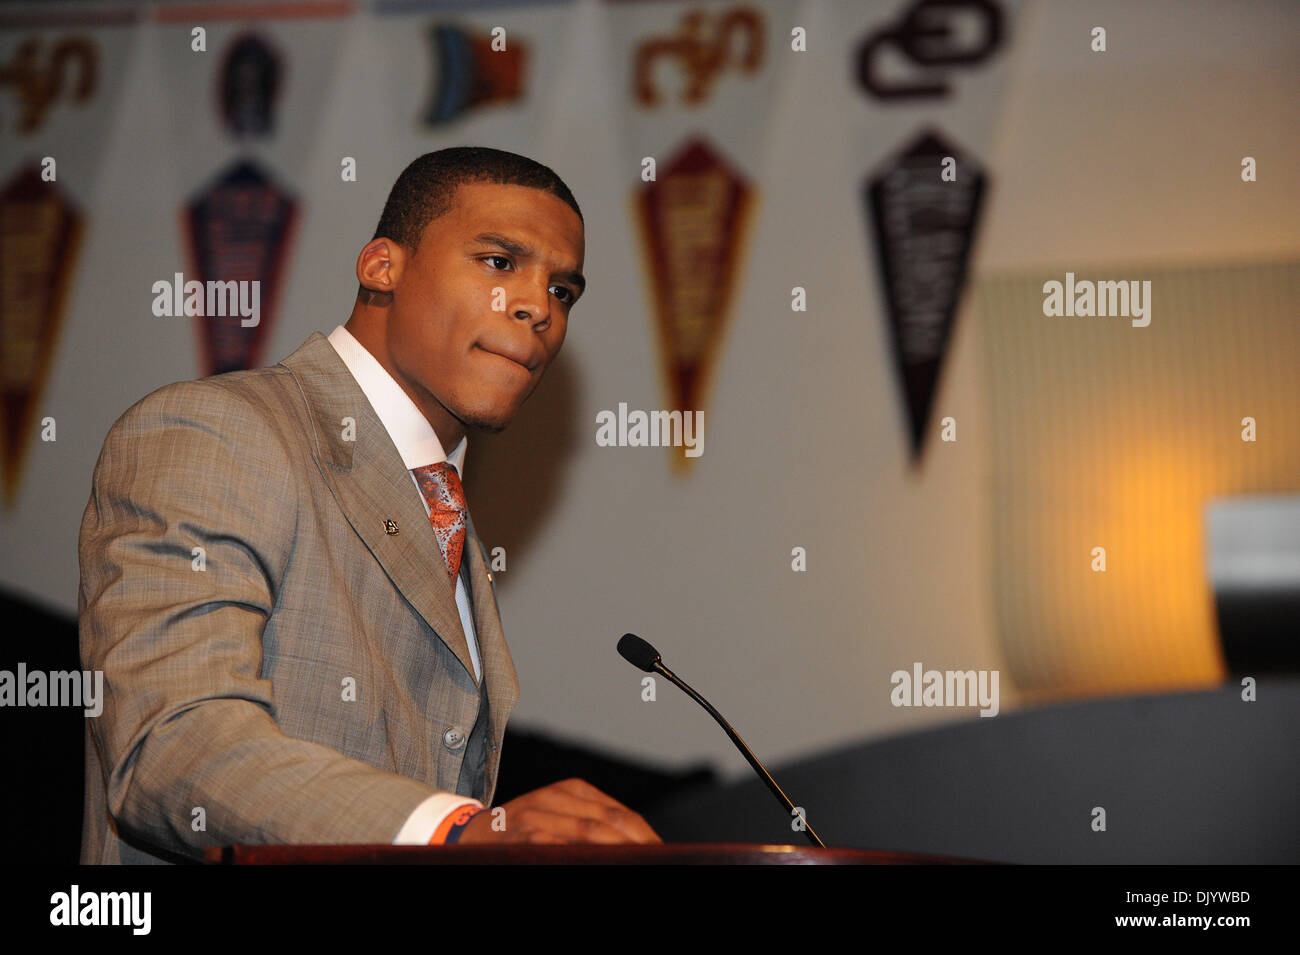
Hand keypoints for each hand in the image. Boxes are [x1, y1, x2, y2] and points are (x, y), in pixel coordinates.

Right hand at [455, 778, 662, 844]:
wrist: (467, 835)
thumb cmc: (520, 833)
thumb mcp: (558, 819)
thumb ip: (592, 828)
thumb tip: (637, 846)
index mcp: (572, 790)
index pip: (622, 815)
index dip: (646, 837)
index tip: (663, 854)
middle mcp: (556, 797)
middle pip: (612, 823)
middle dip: (639, 845)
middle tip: (657, 861)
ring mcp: (538, 815)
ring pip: (590, 833)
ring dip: (617, 852)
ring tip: (637, 864)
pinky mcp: (523, 834)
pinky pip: (559, 845)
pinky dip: (581, 856)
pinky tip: (599, 863)